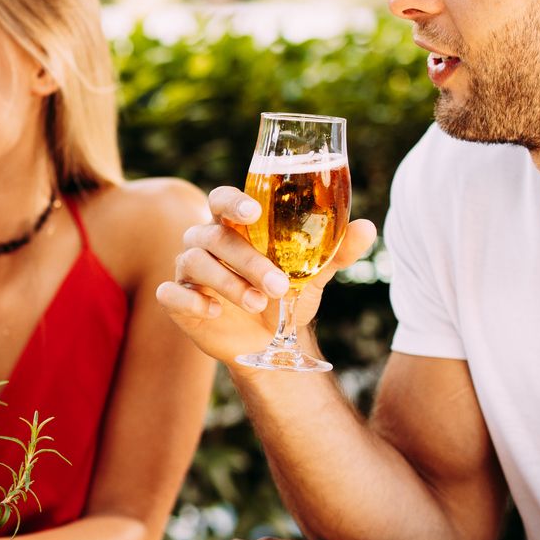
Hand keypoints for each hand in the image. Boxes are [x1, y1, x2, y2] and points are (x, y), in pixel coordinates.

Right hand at [154, 185, 376, 365]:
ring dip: (228, 283)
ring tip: (259, 304)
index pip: (222, 199)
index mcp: (234, 226)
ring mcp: (188, 270)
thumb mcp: (314, 273)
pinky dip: (192, 302)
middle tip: (278, 285)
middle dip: (247, 260)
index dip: (232, 201)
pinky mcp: (178, 300)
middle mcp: (206, 241)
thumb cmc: (285, 295)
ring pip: (194, 262)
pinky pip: (171, 293)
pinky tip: (215, 313)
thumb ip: (338, 250)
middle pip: (214, 236)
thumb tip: (367, 228)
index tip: (251, 212)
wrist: (268, 340)